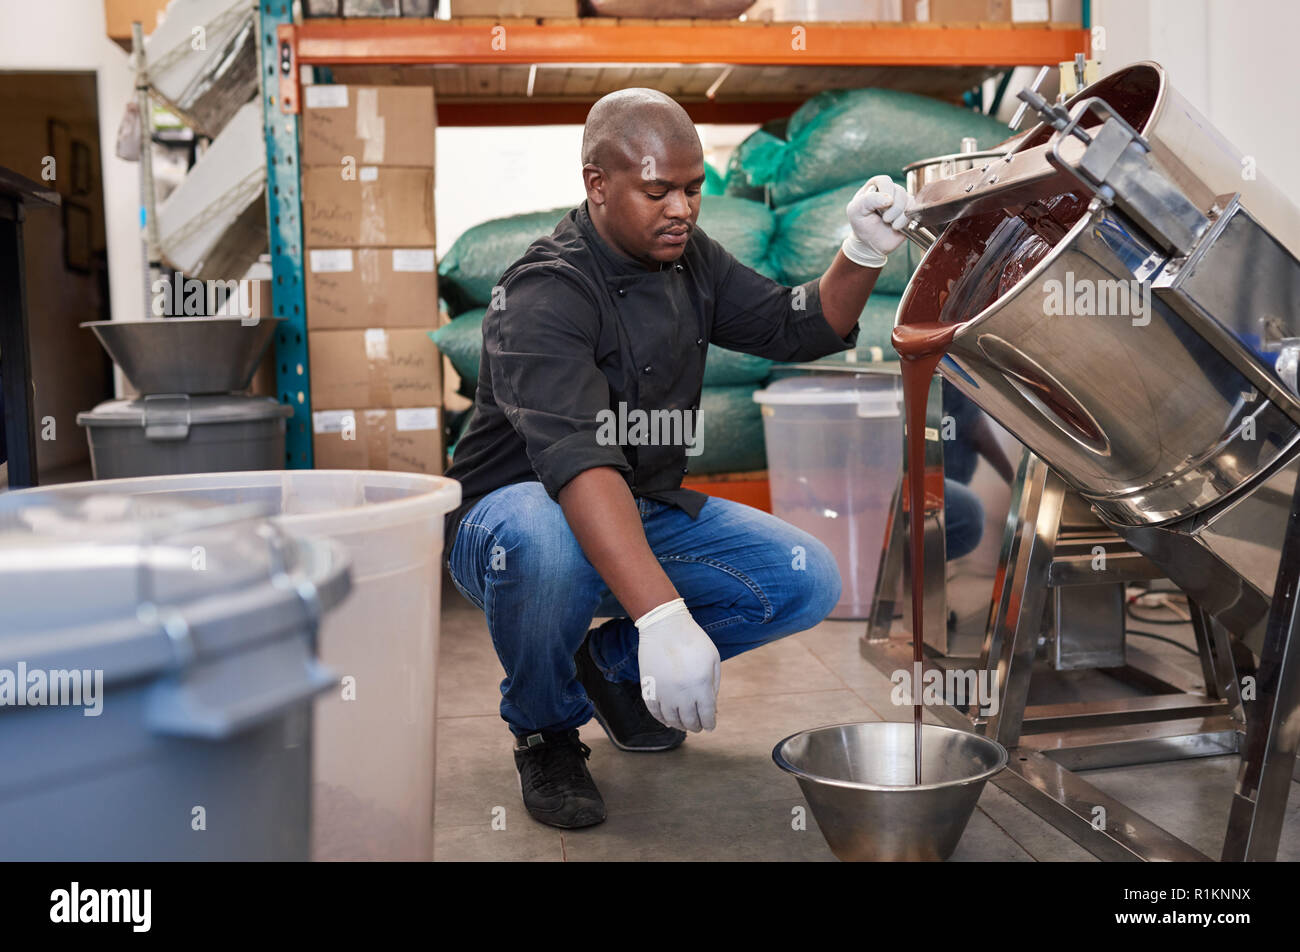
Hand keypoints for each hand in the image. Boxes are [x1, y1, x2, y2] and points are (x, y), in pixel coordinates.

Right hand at [635, 598, 720, 732]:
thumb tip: (712, 708)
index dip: (710, 724)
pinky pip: (655, 712)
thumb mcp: (713, 659)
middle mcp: (682, 693)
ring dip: (679, 725)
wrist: (664, 626)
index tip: (710, 726)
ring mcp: (664, 692)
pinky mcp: (649, 688)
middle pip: (690, 721)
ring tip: (684, 724)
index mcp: (701, 685)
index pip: (707, 715)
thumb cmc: (693, 640)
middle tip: (698, 726)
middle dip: (696, 726)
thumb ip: (714, 685)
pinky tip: (668, 721)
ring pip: (672, 720)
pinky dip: (662, 719)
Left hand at [843, 174, 915, 267]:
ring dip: (899, 215)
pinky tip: (896, 226)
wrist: (870, 243)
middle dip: (893, 208)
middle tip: (884, 219)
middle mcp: (889, 191)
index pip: (885, 181)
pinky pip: (913, 210)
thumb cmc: (861, 224)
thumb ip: (868, 200)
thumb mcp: (855, 210)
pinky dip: (905, 220)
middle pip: (899, 191)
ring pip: (908, 200)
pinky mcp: (908, 211)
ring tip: (889, 223)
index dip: (886, 191)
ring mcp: (900, 201)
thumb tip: (889, 199)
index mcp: (875, 186)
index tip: (883, 205)